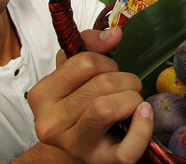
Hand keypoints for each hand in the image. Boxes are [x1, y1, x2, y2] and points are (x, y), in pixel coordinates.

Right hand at [28, 26, 153, 163]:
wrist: (78, 145)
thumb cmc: (78, 104)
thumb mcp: (74, 71)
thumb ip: (91, 44)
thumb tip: (114, 33)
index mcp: (42, 95)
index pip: (85, 63)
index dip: (105, 61)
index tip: (106, 70)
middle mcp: (51, 123)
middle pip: (101, 85)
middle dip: (125, 79)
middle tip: (125, 86)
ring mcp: (74, 146)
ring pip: (109, 108)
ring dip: (133, 97)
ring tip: (131, 101)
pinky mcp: (100, 162)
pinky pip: (127, 147)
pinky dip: (143, 127)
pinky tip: (143, 115)